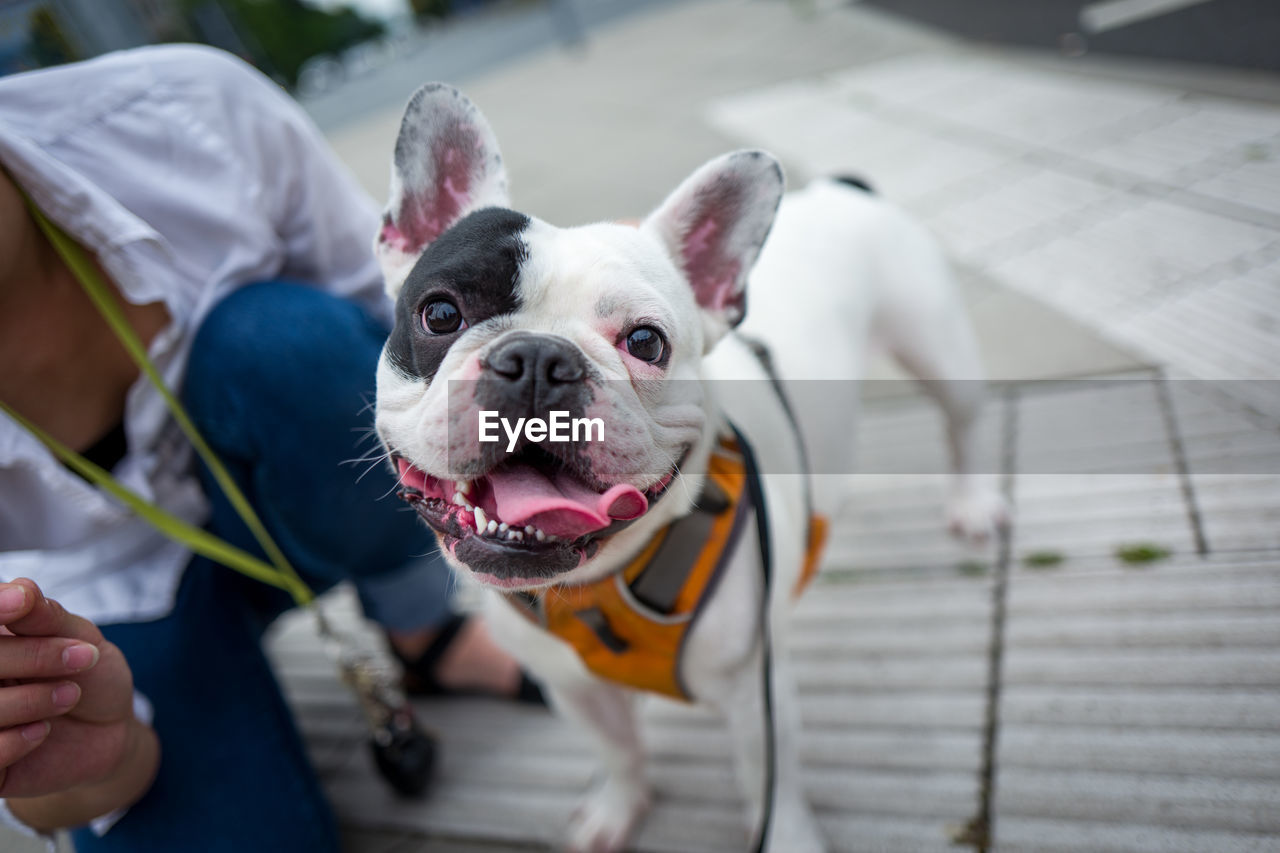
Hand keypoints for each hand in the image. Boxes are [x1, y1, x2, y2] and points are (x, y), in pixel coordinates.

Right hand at [0, 577, 139, 799]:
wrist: (110, 731)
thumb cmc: (89, 675)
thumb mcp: (80, 639)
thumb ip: (47, 617)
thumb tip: (21, 588)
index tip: (21, 601)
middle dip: (28, 656)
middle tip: (81, 657)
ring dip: (29, 700)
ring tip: (71, 695)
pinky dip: (14, 741)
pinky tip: (42, 731)